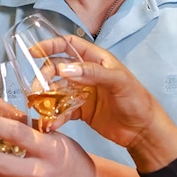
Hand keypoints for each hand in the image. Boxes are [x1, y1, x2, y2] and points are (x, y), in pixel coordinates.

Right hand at [33, 35, 160, 148]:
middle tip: (36, 90)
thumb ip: (93, 73)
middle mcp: (86, 74)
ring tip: (39, 108)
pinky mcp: (80, 111)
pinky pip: (61, 110)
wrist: (143, 131)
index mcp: (96, 60)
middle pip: (57, 68)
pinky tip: (51, 123)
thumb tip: (64, 68)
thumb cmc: (137, 100)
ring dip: (45, 97)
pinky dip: (54, 116)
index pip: (69, 44)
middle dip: (44, 76)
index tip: (33, 52)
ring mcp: (82, 92)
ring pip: (56, 90)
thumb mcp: (118, 82)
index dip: (51, 45)